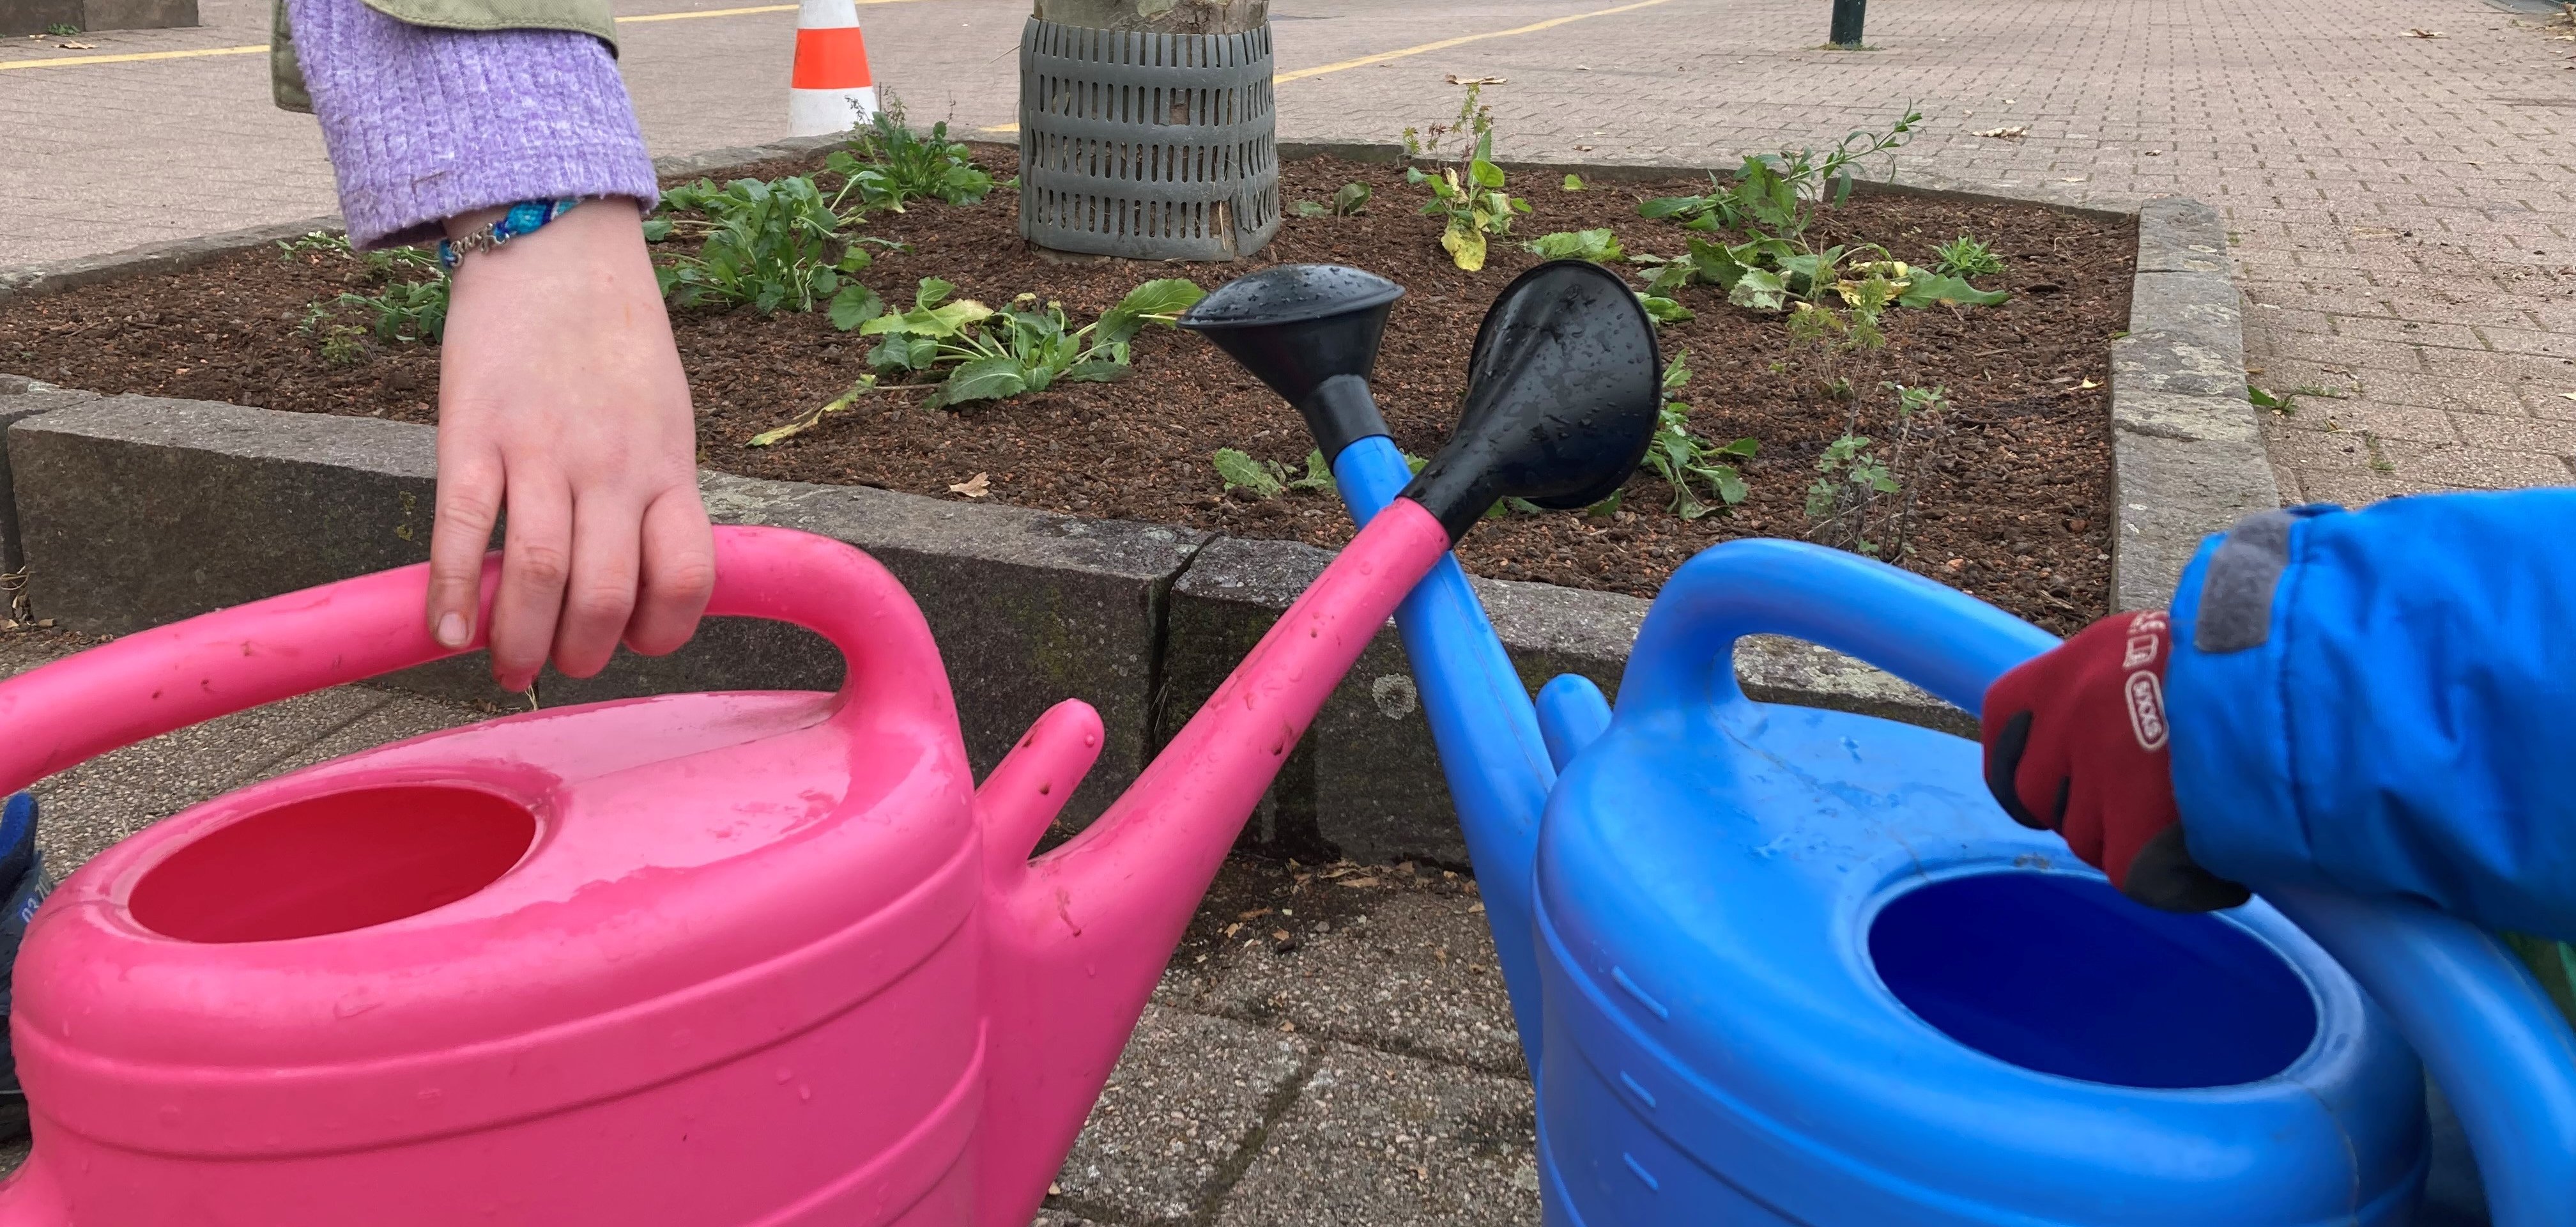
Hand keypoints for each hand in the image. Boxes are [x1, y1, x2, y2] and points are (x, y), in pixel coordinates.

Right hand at [430, 200, 713, 690]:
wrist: (555, 243)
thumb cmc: (614, 338)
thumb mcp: (665, 416)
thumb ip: (656, 489)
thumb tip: (643, 570)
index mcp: (668, 465)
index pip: (686, 577)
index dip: (663, 630)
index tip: (634, 642)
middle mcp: (613, 466)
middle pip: (605, 593)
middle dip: (582, 653)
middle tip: (559, 667)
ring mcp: (542, 450)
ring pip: (540, 574)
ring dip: (521, 641)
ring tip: (509, 667)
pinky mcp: (474, 430)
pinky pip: (464, 528)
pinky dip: (454, 590)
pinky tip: (447, 631)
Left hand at [1981, 610, 2249, 911]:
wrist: (2323, 688)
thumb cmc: (2266, 672)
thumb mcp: (2175, 656)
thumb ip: (2126, 696)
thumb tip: (2105, 757)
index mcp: (2077, 661)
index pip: (2004, 726)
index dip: (2022, 772)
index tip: (2044, 795)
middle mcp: (2075, 711)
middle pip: (2044, 797)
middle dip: (2091, 814)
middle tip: (2159, 809)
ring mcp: (2102, 770)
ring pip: (2092, 841)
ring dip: (2140, 844)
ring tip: (2209, 818)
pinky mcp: (2140, 829)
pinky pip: (2140, 880)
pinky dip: (2185, 885)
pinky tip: (2229, 867)